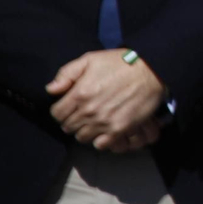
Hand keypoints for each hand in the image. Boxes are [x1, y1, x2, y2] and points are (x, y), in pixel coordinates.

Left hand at [46, 50, 168, 148]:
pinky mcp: (119, 129)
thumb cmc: (120, 63)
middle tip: (82, 112)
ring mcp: (104, 122)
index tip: (69, 106)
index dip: (61, 109)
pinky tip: (104, 129)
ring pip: (82, 137)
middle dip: (72, 120)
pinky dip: (99, 139)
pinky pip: (100, 144)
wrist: (151, 70)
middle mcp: (89, 111)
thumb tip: (51, 90)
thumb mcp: (90, 59)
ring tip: (93, 121)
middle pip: (68, 127)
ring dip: (85, 130)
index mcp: (79, 94)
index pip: (57, 114)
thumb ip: (66, 73)